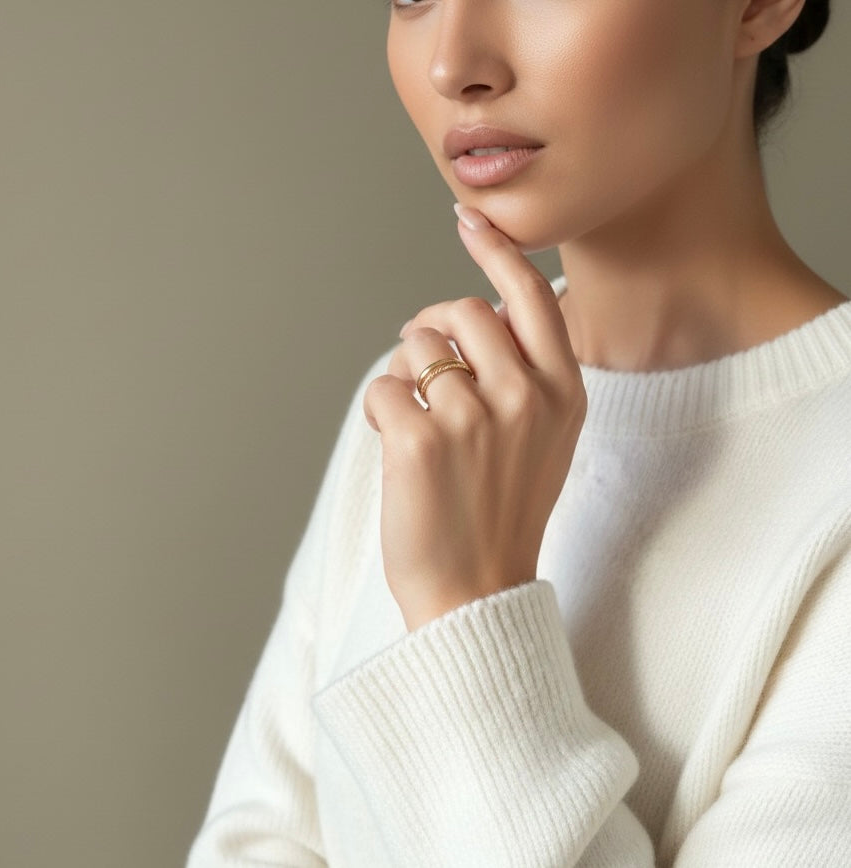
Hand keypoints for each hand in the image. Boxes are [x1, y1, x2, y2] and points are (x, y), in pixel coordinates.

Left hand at [363, 204, 585, 631]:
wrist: (478, 591)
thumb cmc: (504, 512)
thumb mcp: (546, 439)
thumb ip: (528, 373)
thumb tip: (477, 310)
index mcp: (564, 392)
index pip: (529, 297)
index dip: (496, 252)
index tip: (468, 220)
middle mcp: (526, 396)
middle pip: (459, 312)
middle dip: (432, 333)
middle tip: (425, 372)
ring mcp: (475, 416)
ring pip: (416, 345)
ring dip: (406, 375)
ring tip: (420, 424)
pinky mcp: (421, 439)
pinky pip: (383, 387)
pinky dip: (382, 412)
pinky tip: (401, 448)